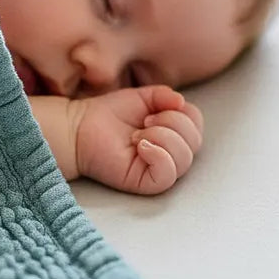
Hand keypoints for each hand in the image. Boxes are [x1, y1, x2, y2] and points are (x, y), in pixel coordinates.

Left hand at [74, 85, 202, 194]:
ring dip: (162, 137)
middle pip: (194, 141)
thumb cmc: (110, 114)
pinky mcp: (146, 183)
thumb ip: (165, 95)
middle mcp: (170, 152)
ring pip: (184, 158)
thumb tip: (181, 102)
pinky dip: (158, 155)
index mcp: (173, 132)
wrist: (81, 127)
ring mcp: (159, 169)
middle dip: (172, 123)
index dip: (181, 112)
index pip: (196, 124)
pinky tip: (141, 146)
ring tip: (138, 135)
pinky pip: (168, 174)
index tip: (152, 110)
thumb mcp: (143, 97)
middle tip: (145, 121)